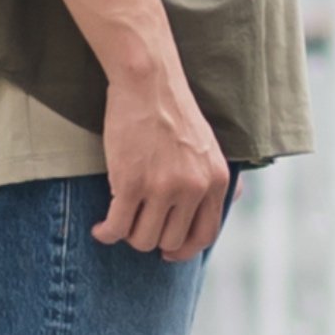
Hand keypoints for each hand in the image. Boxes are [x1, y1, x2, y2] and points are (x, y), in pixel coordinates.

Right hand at [93, 66, 230, 261]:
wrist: (148, 81)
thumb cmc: (173, 111)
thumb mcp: (208, 146)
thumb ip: (214, 178)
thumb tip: (235, 201)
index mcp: (215, 180)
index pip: (204, 235)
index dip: (184, 251)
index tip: (168, 253)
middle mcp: (193, 188)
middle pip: (170, 241)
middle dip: (150, 239)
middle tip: (136, 225)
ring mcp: (162, 187)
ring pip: (143, 239)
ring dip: (127, 236)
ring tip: (118, 222)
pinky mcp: (130, 182)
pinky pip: (117, 227)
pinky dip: (105, 233)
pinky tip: (100, 228)